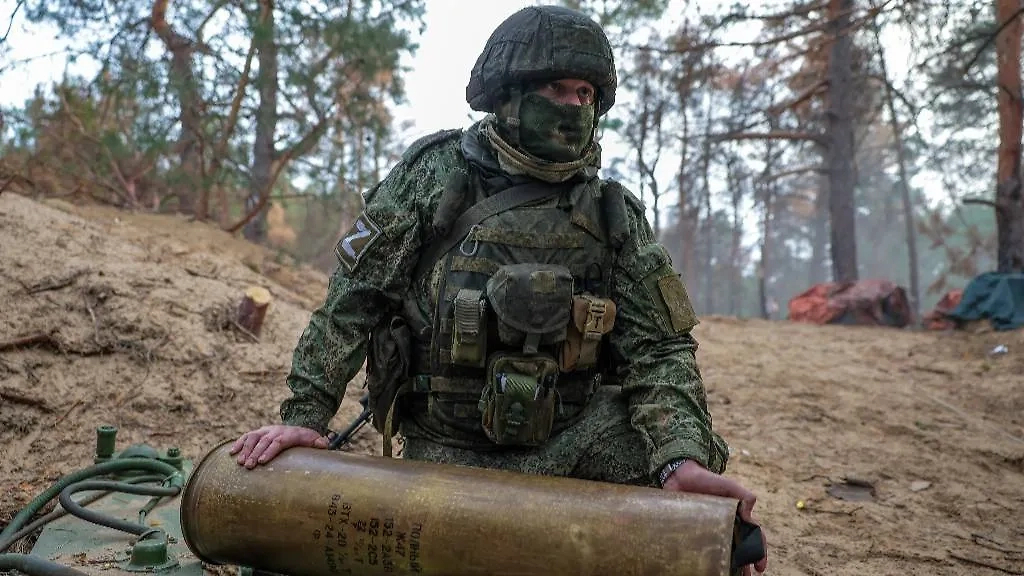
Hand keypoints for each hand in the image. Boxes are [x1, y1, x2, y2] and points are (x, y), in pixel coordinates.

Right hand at [229, 424, 327, 468]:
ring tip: (239, 462)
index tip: (262, 462)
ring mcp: (265, 431)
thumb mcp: (314, 439)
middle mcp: (275, 431)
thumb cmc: (305, 439)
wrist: (297, 426)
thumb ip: (318, 442)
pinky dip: (238, 443)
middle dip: (255, 454)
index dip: (269, 451)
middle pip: (263, 441)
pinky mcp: (258, 433)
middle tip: (248, 466)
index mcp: (288, 434)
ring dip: (245, 449)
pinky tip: (231, 453)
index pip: (278, 442)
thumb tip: (324, 444)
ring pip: (253, 438)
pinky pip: (246, 436)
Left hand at [663, 460, 767, 574]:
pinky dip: (705, 562)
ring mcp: (710, 530)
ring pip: (721, 553)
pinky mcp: (694, 532)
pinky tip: (706, 570)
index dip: (759, 552)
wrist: (681, 477)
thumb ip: (744, 496)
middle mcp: (726, 526)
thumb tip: (749, 516)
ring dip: (728, 567)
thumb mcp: (729, 485)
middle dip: (745, 566)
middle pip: (739, 550)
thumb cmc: (708, 480)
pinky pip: (700, 549)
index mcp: (738, 518)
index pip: (754, 537)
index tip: (759, 567)